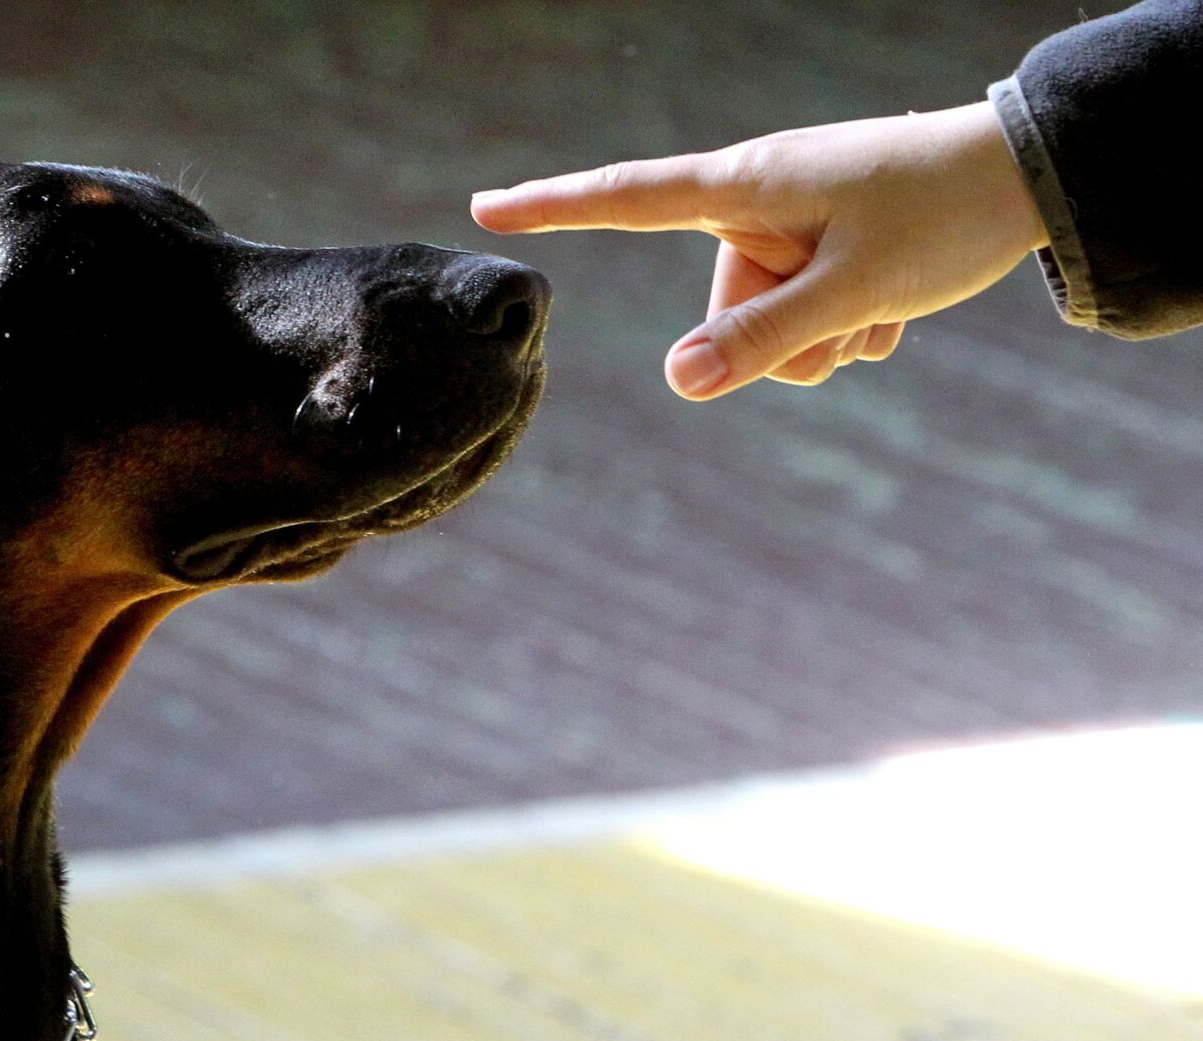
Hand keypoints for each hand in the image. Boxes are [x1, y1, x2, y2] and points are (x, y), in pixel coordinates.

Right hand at [471, 102, 1048, 398]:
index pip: (626, 197)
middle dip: (783, 338)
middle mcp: (758, 200)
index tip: (486, 208)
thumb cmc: (945, 215)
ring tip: (884, 307)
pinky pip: (805, 315)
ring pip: (769, 323)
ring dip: (825, 338)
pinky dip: (847, 324)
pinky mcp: (825, 241)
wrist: (1036, 174)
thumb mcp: (854, 291)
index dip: (553, 207)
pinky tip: (896, 302)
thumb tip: (676, 383)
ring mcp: (793, 222)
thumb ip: (763, 340)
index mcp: (746, 186)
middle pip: (723, 308)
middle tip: (857, 318)